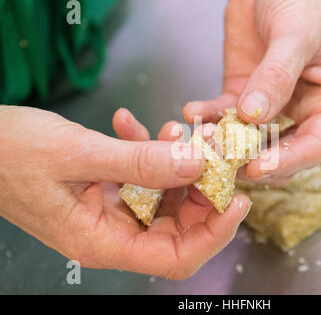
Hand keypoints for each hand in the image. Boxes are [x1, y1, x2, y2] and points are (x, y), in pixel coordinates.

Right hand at [0, 106, 249, 278]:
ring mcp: (110, 210)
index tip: (237, 199)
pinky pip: (140, 175)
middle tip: (211, 150)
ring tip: (175, 129)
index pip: (176, 256)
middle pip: (178, 225)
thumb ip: (140, 162)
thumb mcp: (79, 155)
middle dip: (201, 187)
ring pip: (163, 196)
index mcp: (102, 242)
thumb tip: (195, 164)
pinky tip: (133, 123)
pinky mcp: (106, 188)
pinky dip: (145, 150)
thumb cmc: (9, 154)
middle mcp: (111, 232)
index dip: (214, 233)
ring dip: (176, 162)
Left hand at [183, 0, 320, 185]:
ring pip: (250, 141)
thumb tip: (254, 116)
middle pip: (281, 152)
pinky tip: (192, 112)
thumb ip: (277, 76)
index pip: (315, 145)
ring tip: (201, 139)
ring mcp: (273, 108)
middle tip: (222, 161)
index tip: (257, 167)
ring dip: (224, 144)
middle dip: (251, 160)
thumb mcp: (296, 35)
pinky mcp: (244, 97)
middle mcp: (306, 112)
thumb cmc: (303, 0)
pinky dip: (208, 117)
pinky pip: (224, 116)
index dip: (288, 161)